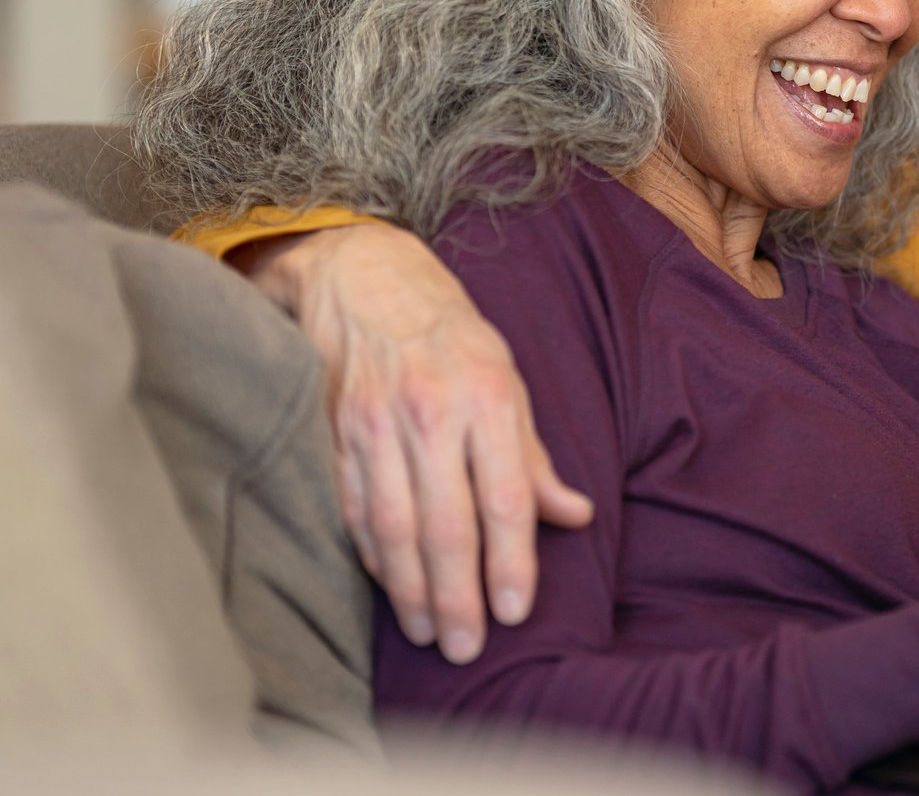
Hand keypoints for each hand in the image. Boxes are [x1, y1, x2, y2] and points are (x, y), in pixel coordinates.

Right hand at [233, 222, 593, 662]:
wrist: (367, 281)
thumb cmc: (453, 339)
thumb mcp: (509, 381)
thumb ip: (535, 458)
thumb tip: (574, 517)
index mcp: (485, 399)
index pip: (503, 498)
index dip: (510, 561)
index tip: (515, 612)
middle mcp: (429, 414)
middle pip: (445, 525)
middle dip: (458, 595)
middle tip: (469, 646)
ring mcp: (375, 426)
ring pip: (394, 528)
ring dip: (410, 591)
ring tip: (430, 632)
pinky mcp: (333, 435)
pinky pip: (353, 509)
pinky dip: (372, 556)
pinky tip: (389, 588)